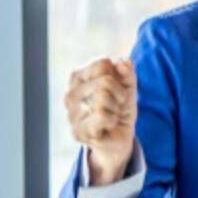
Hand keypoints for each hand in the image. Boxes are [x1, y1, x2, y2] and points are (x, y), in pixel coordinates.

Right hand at [65, 57, 135, 184]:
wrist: (119, 136)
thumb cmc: (119, 107)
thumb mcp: (128, 86)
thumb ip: (127, 72)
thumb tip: (122, 61)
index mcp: (78, 78)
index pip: (102, 63)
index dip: (118, 75)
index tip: (117, 86)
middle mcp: (70, 94)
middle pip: (104, 81)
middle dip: (120, 93)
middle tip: (117, 104)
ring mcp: (71, 114)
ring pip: (102, 98)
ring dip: (116, 108)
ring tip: (112, 115)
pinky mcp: (77, 131)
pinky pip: (102, 116)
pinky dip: (113, 120)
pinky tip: (108, 125)